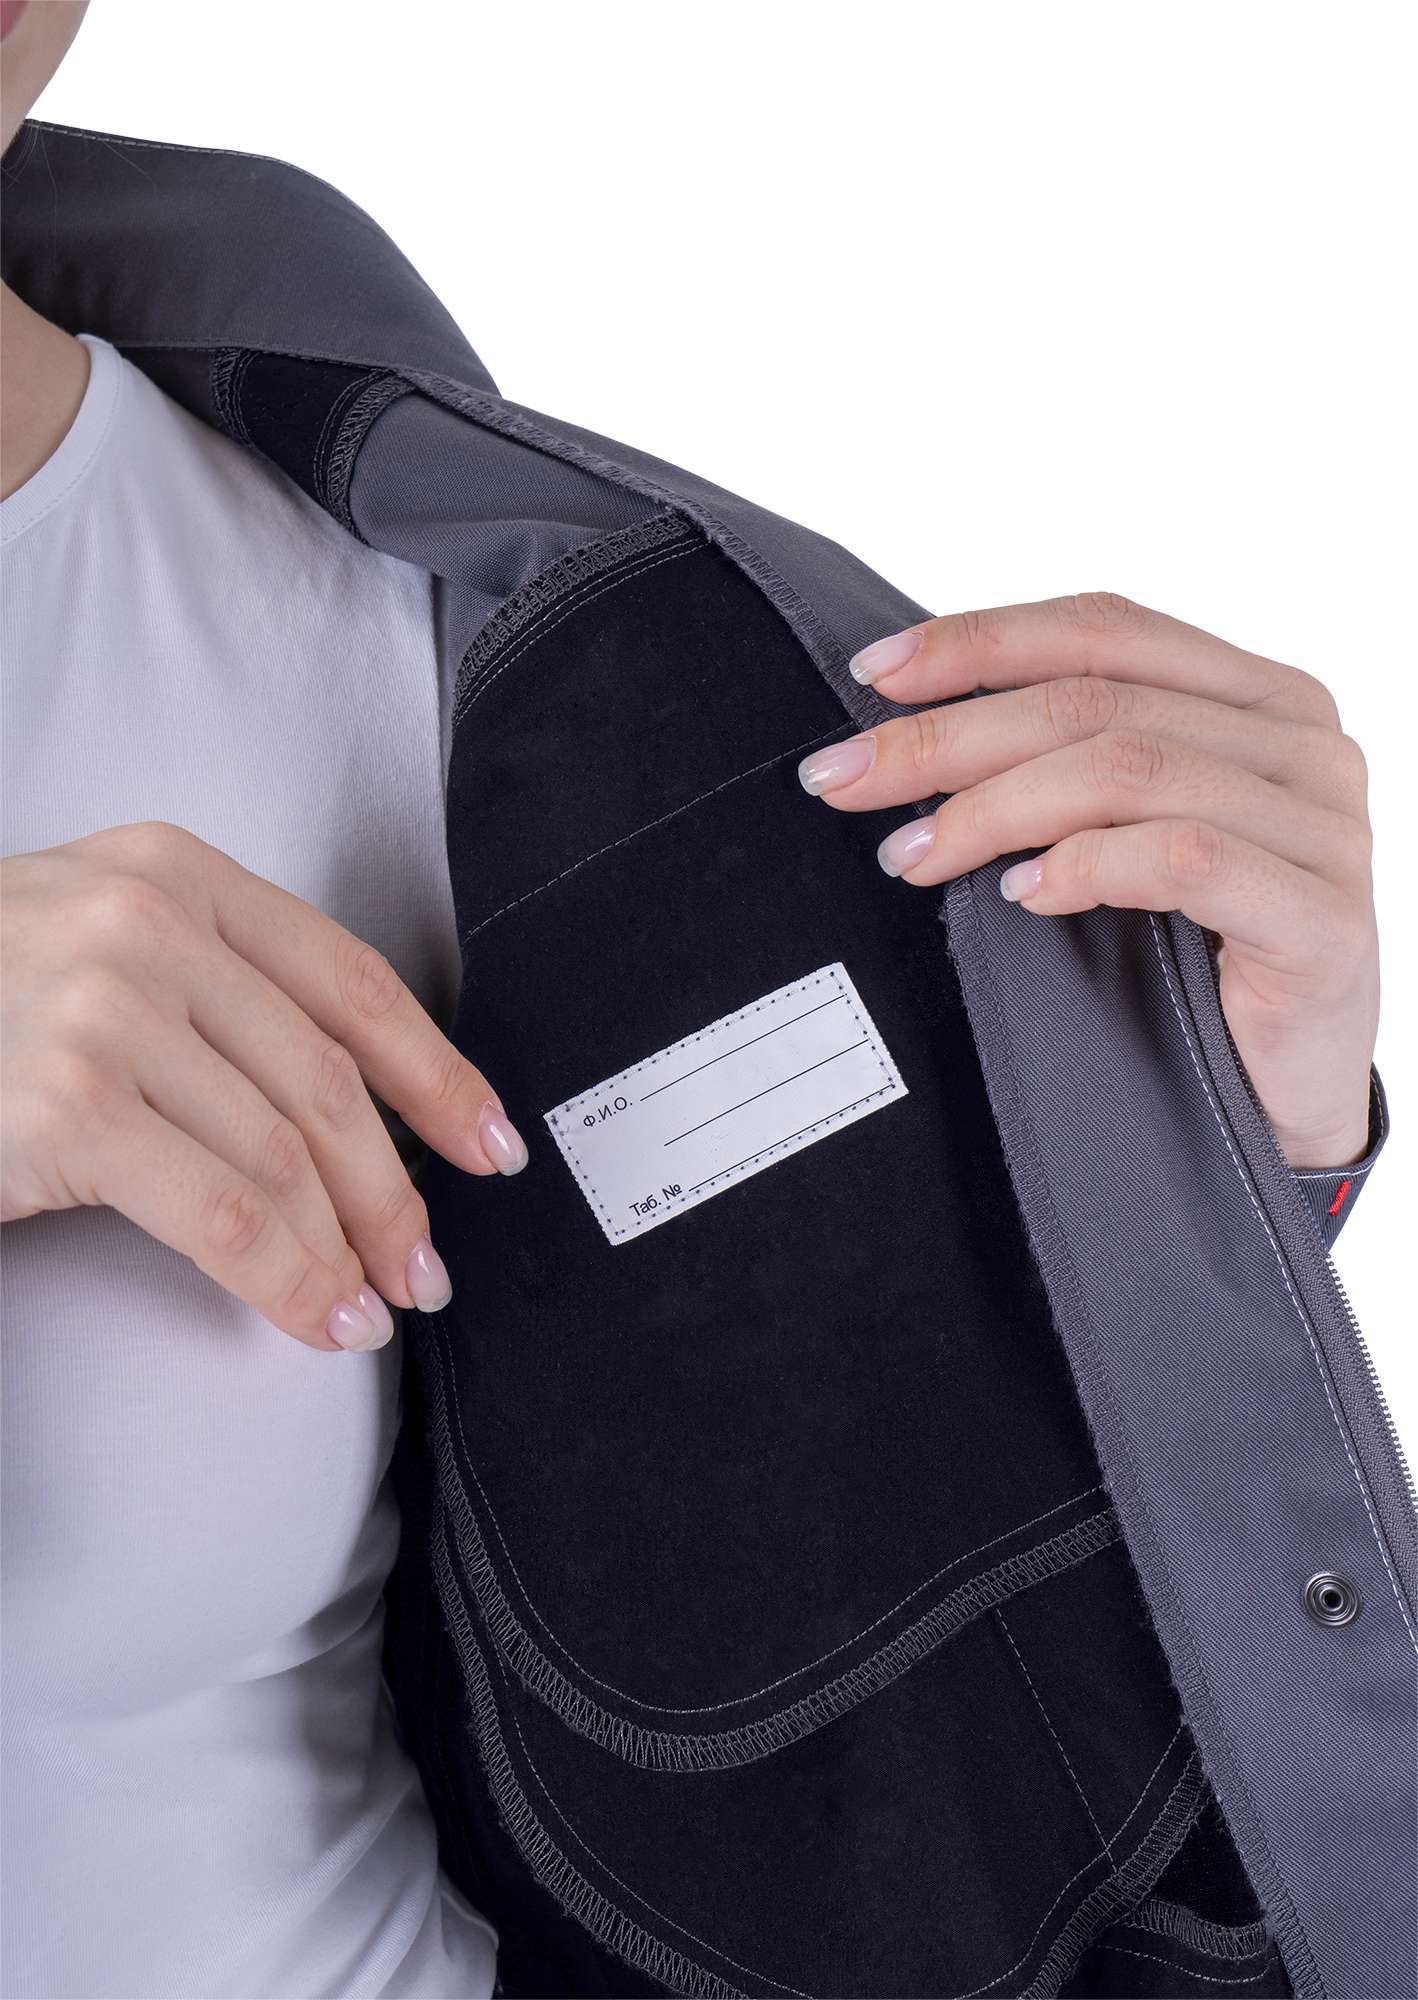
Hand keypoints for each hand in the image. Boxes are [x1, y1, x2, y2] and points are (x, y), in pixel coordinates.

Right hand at [1, 822, 527, 1349]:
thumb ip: (213, 989)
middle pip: (327, 1078)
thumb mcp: (95, 945)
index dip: (435, 1075)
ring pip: (285, 1151)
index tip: (490, 1145)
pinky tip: (313, 1316)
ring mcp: (105, 1006)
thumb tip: (350, 1110)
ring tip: (372, 1309)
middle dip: (395, 1190)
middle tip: (425, 1268)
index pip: (348, 980)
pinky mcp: (67, 1101)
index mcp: (174, 870)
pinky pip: (223, 1209)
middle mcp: (148, 919)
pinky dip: (285, 1276)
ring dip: (346, 1248)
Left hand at [799, 594, 1377, 1170]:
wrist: (1281, 1094)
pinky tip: (1021, 894)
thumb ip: (1062, 768)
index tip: (872, 674)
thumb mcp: (1123, 837)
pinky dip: (1084, 865)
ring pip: (1126, 769)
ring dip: (993, 808)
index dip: (979, 641)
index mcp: (1256, 695)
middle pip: (1093, 702)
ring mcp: (1324, 825)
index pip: (1103, 629)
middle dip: (948, 738)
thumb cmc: (1196, 962)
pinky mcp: (1322, 916)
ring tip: (914, 855)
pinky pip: (1181, 856)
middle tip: (846, 779)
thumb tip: (907, 737)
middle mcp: (1301, 741)